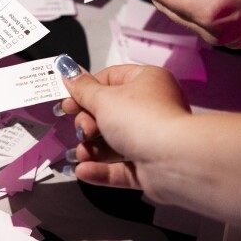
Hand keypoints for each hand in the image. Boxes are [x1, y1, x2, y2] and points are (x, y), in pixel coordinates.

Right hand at [59, 63, 190, 201]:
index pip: (109, 79)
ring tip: (82, 154)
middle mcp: (151, 108)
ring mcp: (151, 139)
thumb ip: (82, 88)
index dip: (86, 91)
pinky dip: (101, 169)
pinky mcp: (150, 168)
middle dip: (88, 125)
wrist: (174, 160)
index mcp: (146, 81)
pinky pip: (121, 167)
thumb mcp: (103, 99)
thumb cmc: (142, 119)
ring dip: (92, 149)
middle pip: (108, 113)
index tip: (67, 103)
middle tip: (82, 131)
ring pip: (113, 143)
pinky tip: (83, 171)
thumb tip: (66, 69)